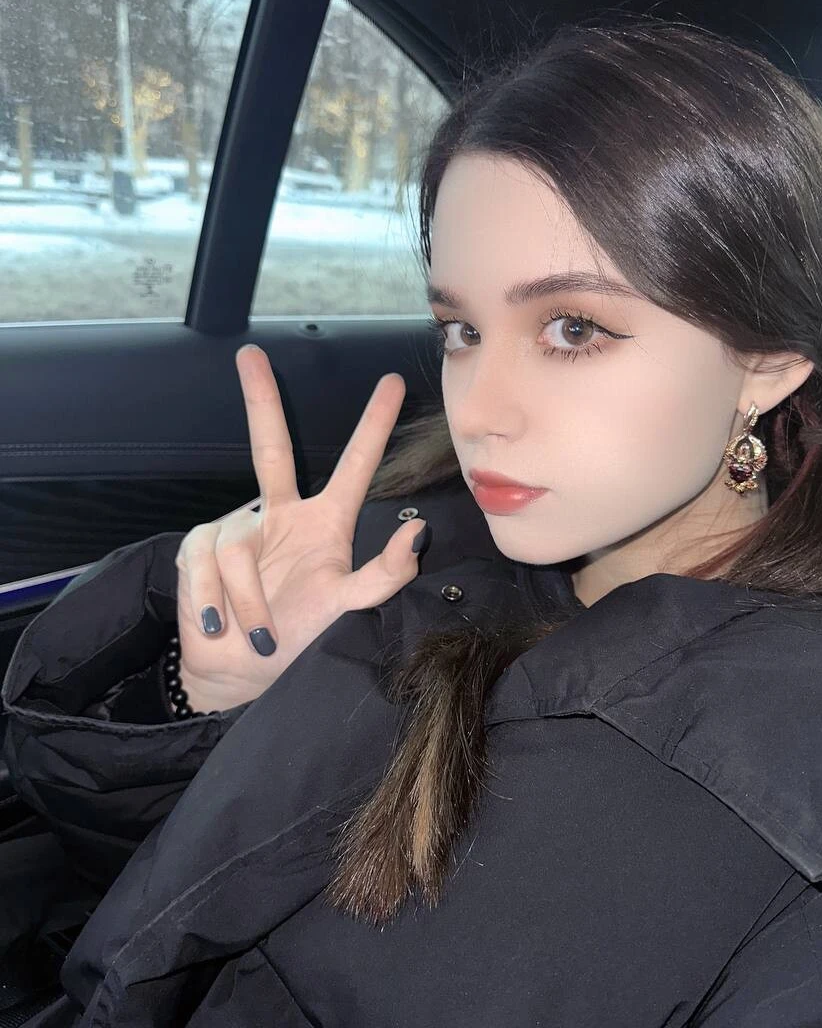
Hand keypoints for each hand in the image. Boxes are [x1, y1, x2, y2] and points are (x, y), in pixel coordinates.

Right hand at [173, 345, 427, 712]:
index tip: (391, 383)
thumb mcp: (346, 607)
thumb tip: (417, 534)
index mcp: (325, 524)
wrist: (238, 671)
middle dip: (259, 400)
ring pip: (239, 549)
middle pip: (269, 448)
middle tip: (251, 356)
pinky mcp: (199, 547)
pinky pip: (207, 566)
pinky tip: (219, 622)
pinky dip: (216, 602)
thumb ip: (385, 576)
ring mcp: (237, 528)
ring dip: (249, 601)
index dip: (372, 426)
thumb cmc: (299, 637)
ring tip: (258, 633)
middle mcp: (280, 515)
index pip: (353, 467)